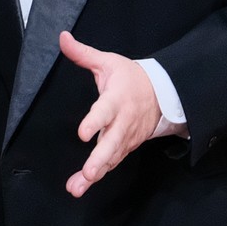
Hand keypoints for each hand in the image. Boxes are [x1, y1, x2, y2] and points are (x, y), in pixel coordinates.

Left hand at [59, 31, 162, 197]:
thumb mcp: (108, 61)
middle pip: (112, 143)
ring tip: (77, 188)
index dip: (95, 122)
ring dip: (96, 174)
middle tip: (87, 174)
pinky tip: (84, 185)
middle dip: (99, 160)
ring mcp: (126, 136)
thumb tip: (62, 38)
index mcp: (117, 99)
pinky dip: (100, 174)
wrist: (164, 93)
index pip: (105, 111)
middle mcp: (123, 121)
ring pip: (112, 158)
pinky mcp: (127, 146)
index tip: (83, 134)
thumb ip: (83, 54)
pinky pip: (113, 162)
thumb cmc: (131, 77)